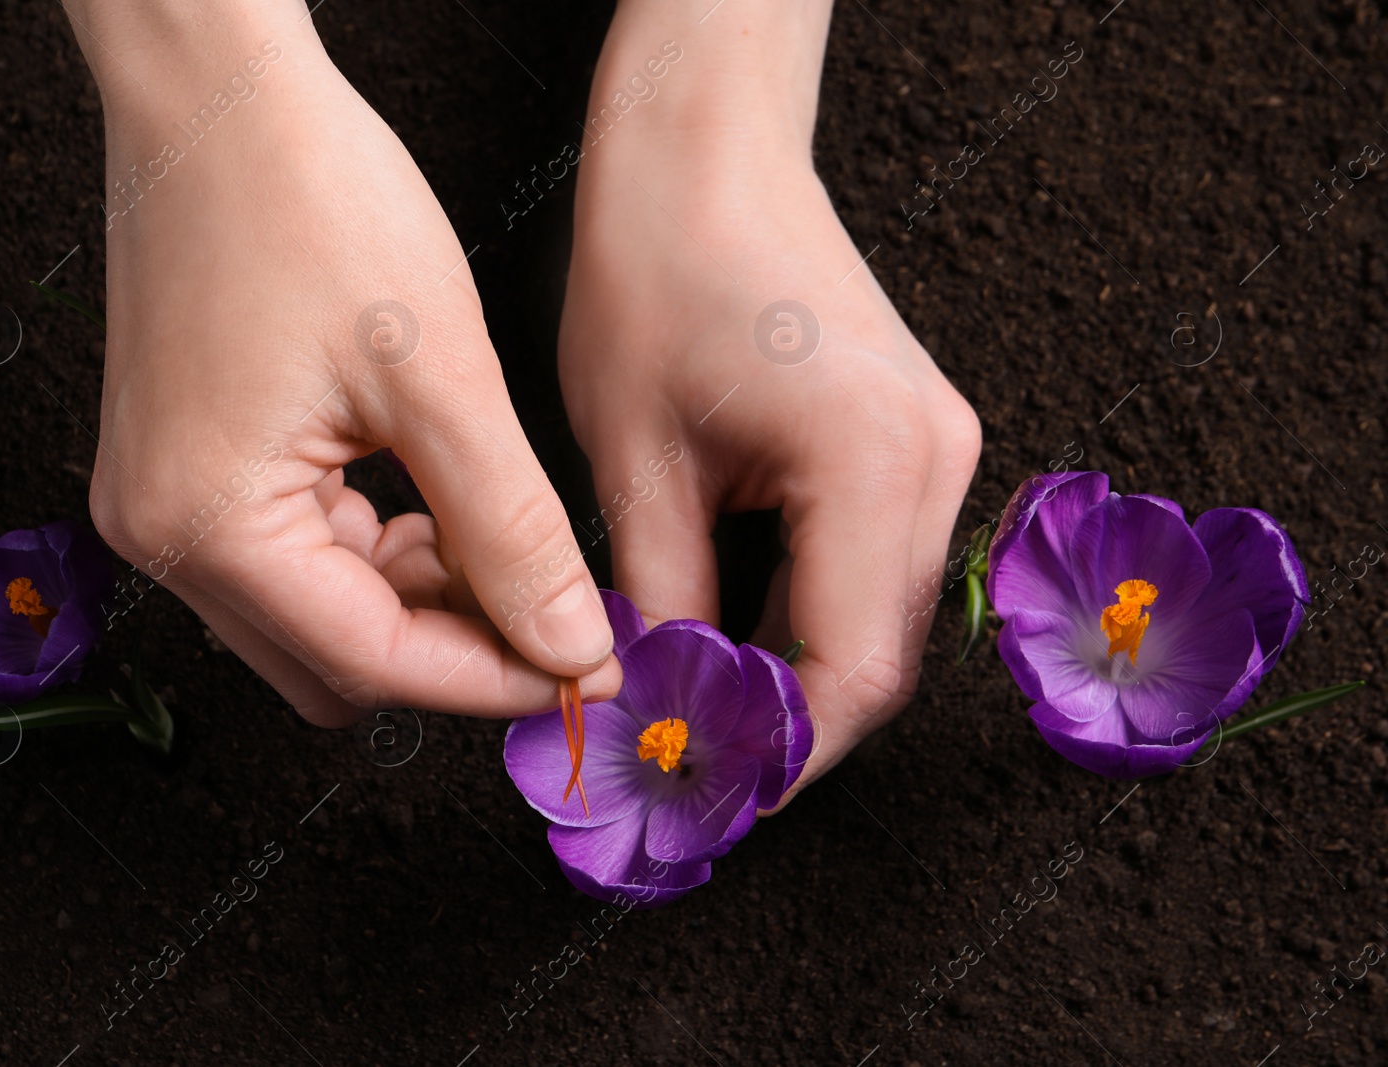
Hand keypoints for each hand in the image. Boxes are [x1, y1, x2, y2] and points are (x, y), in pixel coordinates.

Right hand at [66, 0, 618, 724]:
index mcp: (206, 523)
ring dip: (418, 599)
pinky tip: (435, 503)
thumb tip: (569, 644)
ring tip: (500, 535)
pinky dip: (376, 554)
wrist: (221, 94)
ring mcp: (164, 504)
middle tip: (553, 605)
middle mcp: (163, 535)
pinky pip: (297, 559)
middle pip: (339, 663)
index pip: (374, 663)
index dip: (493, 675)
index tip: (585, 670)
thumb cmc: (310, 199)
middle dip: (453, 645)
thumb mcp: (440, 380)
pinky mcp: (185, 470)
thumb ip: (510, 531)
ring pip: (322, 620)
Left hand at [559, 2, 978, 802]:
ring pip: (878, 616)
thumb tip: (658, 706)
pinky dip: (806, 612)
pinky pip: (871, 563)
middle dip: (782, 724)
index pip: (851, 670)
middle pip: (877, 653)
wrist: (705, 150)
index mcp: (874, 462)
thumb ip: (658, 599)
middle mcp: (934, 461)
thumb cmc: (656, 269)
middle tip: (686, 763)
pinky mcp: (912, 438)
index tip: (705, 792)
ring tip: (696, 707)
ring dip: (791, 671)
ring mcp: (937, 447)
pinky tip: (731, 632)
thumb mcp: (633, 458)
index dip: (778, 755)